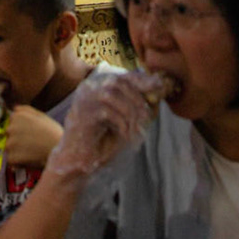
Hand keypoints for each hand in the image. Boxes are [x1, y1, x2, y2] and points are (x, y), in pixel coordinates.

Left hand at [1, 106, 64, 167]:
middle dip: (17, 140)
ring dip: (17, 152)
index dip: (21, 129)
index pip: (12, 123)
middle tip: (32, 144)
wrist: (60, 150)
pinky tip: (29, 160)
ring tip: (32, 153)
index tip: (30, 134)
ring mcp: (10, 143)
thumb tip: (14, 108)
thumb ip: (26, 110)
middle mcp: (11, 128)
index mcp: (17, 116)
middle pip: (9, 135)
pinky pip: (11, 161)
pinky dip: (18, 162)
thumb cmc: (53, 133)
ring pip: (10, 148)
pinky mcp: (12, 157)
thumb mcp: (41, 116)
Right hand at [45, 72, 163, 181]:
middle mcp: (88, 89)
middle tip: (147, 117)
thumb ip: (138, 107)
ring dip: (130, 112)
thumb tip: (158, 93)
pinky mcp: (82, 114)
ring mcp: (83, 100)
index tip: (159, 85)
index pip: (122, 76)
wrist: (79, 162)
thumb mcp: (125, 121)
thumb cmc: (102, 142)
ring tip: (136, 130)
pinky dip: (122, 124)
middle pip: (118, 81)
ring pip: (112, 94)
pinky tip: (125, 136)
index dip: (142, 79)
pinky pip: (107, 112)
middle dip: (137, 98)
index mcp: (98, 87)